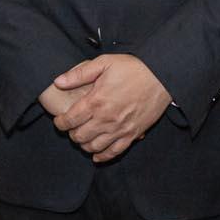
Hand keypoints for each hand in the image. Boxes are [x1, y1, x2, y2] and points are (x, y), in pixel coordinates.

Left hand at [48, 53, 170, 162]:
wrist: (161, 76)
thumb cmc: (133, 68)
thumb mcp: (104, 63)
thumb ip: (79, 74)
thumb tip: (58, 81)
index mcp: (96, 102)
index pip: (69, 120)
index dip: (60, 123)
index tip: (60, 121)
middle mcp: (106, 119)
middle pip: (79, 136)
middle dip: (72, 133)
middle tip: (73, 127)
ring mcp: (120, 129)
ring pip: (94, 147)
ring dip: (84, 145)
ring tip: (83, 138)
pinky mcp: (132, 134)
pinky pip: (114, 152)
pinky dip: (102, 156)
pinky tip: (97, 154)